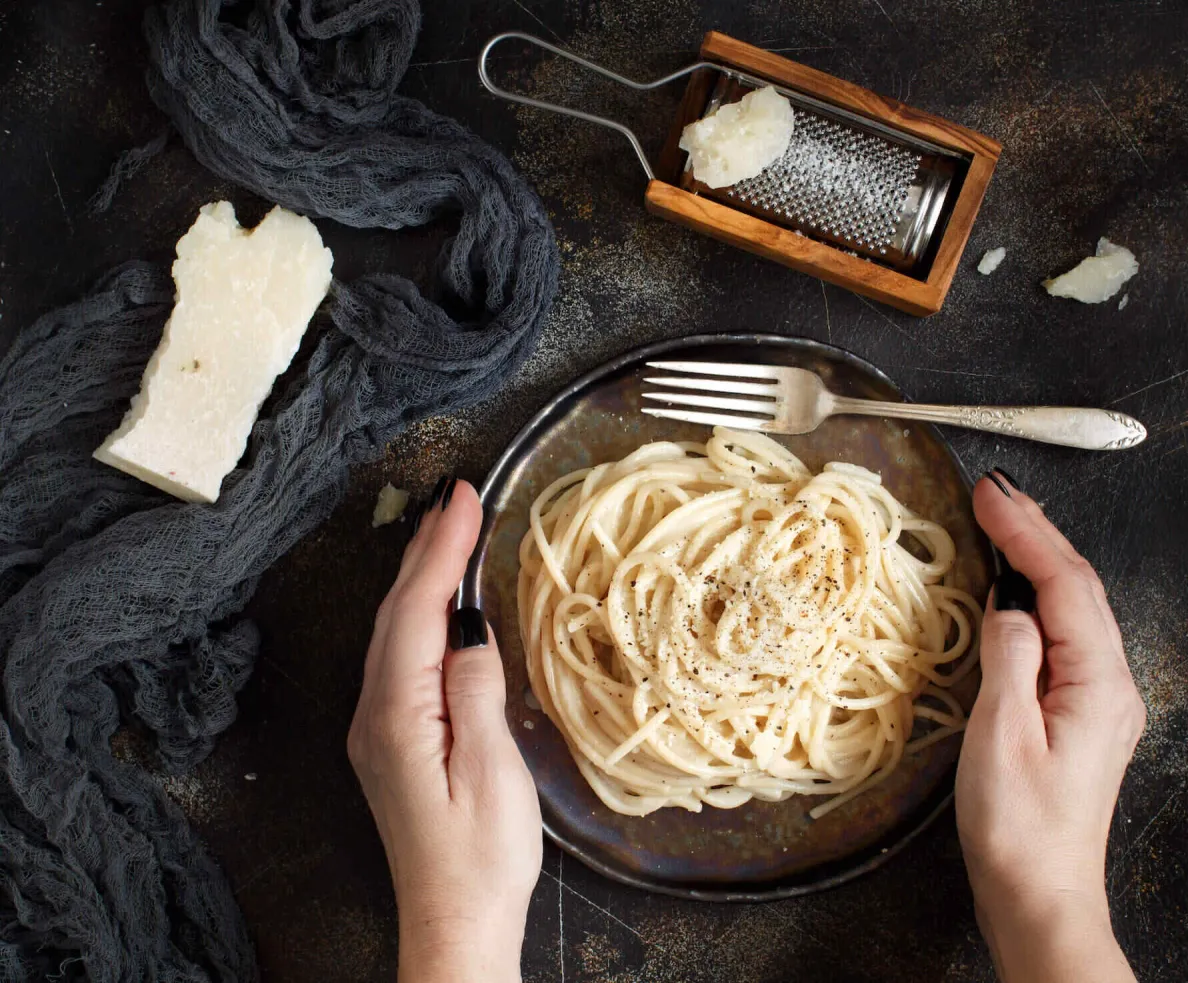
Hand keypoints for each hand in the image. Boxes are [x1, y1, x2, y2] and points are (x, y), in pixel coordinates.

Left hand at [348, 479, 541, 982]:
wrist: (455, 924)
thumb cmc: (481, 860)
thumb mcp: (492, 772)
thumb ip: (475, 692)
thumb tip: (468, 630)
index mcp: (398, 715)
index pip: (415, 610)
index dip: (441, 550)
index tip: (463, 498)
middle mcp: (376, 714)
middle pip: (396, 611)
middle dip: (426, 547)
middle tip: (456, 495)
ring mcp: (379, 728)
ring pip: (394, 630)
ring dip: (420, 574)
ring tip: (449, 528)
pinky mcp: (393, 740)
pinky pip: (400, 654)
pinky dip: (418, 612)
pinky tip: (436, 601)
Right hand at [956, 472, 1144, 982]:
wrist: (1039, 894)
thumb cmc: (1018, 826)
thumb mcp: (1003, 734)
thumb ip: (1010, 655)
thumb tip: (1008, 601)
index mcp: (1098, 683)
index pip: (1064, 583)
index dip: (1026, 532)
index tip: (989, 493)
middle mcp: (1110, 685)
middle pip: (1078, 587)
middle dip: (1035, 532)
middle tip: (994, 490)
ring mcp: (1099, 700)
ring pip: (1074, 608)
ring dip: (1038, 559)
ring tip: (1002, 522)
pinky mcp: (1079, 714)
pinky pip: (1064, 635)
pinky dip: (1037, 596)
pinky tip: (1014, 590)